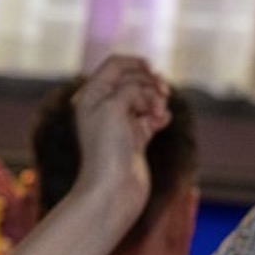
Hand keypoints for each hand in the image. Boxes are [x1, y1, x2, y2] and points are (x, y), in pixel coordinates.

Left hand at [72, 55, 170, 225]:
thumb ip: (131, 86)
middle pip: (134, 79)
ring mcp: (121, 124)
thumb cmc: (107, 148)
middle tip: (160, 96)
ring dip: (157, 100)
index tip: (151, 71)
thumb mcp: (114, 105)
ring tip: (159, 114)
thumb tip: (149, 86)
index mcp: (92, 95)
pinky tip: (162, 122)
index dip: (136, 64)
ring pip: (147, 98)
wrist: (112, 190)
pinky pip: (153, 117)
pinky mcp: (135, 140)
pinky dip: (161, 115)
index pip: (116, 65)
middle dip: (150, 84)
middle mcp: (104, 107)